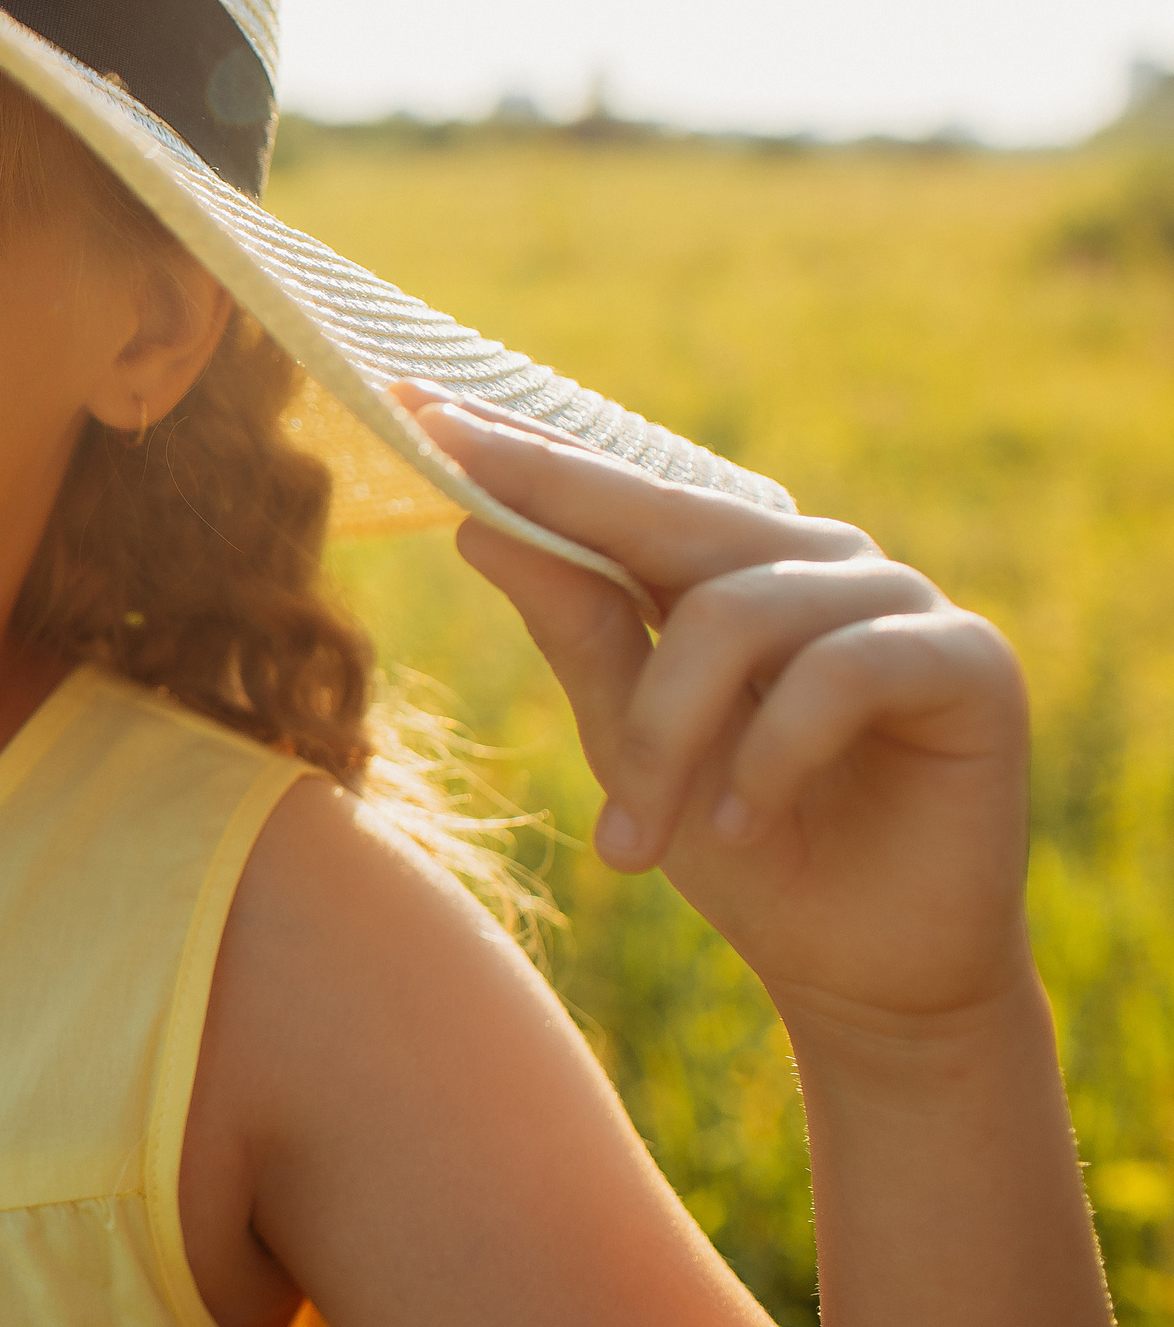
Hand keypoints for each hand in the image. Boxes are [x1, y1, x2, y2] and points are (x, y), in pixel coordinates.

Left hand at [396, 382, 1034, 1036]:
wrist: (862, 971)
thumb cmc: (739, 847)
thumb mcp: (629, 739)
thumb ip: (574, 628)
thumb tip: (478, 523)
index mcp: (727, 566)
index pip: (614, 488)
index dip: (519, 449)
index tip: (411, 407)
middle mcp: (809, 560)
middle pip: (665, 512)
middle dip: (554, 506)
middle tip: (460, 500)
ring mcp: (893, 598)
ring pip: (732, 614)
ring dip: (669, 736)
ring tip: (636, 841)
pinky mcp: (967, 658)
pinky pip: (838, 673)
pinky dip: (769, 754)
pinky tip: (742, 824)